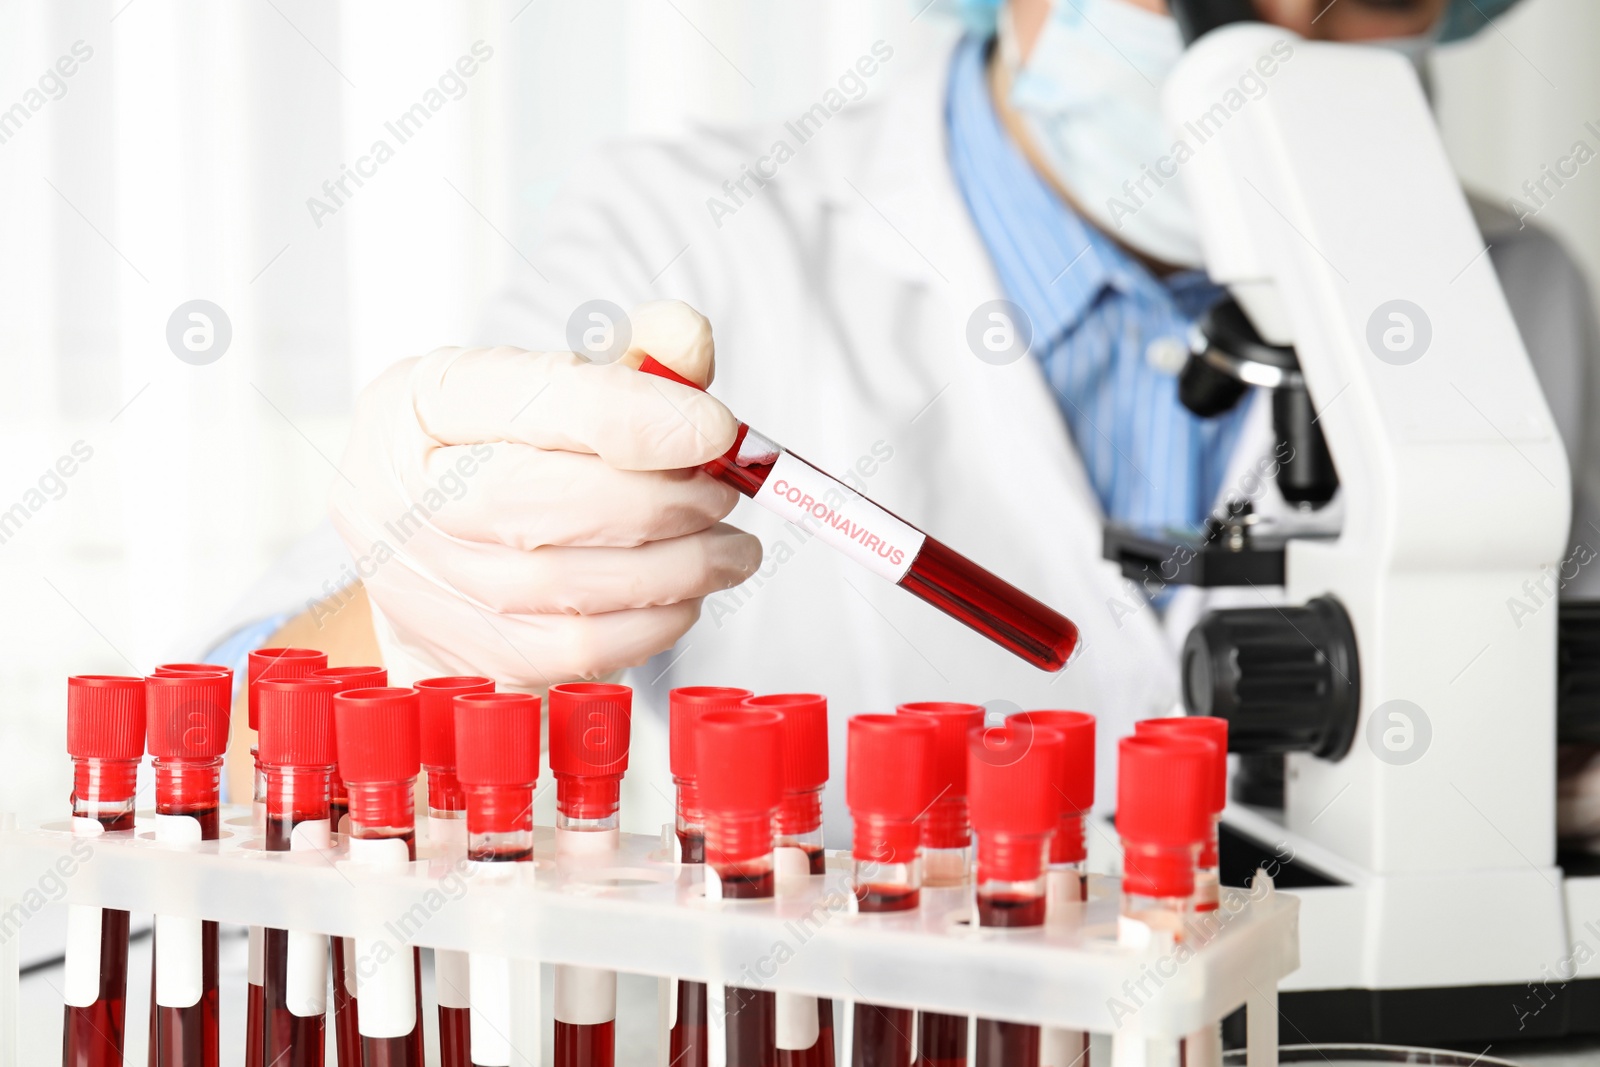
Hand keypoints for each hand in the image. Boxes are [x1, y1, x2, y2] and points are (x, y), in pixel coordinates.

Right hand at [329, 300, 760, 688]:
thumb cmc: (502, 450)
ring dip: (679, 568)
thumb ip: (636, 352)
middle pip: (551, 502)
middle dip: (667, 502)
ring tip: (729, 549)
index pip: (540, 401)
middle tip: (724, 495)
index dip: (642, 418)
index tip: (719, 429)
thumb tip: (689, 341)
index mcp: (426, 399)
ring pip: (571, 586)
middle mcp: (405, 493)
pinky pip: (578, 650)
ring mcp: (424, 585)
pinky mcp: (467, 654)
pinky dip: (654, 624)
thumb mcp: (560, 377)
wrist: (423, 545)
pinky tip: (683, 596)